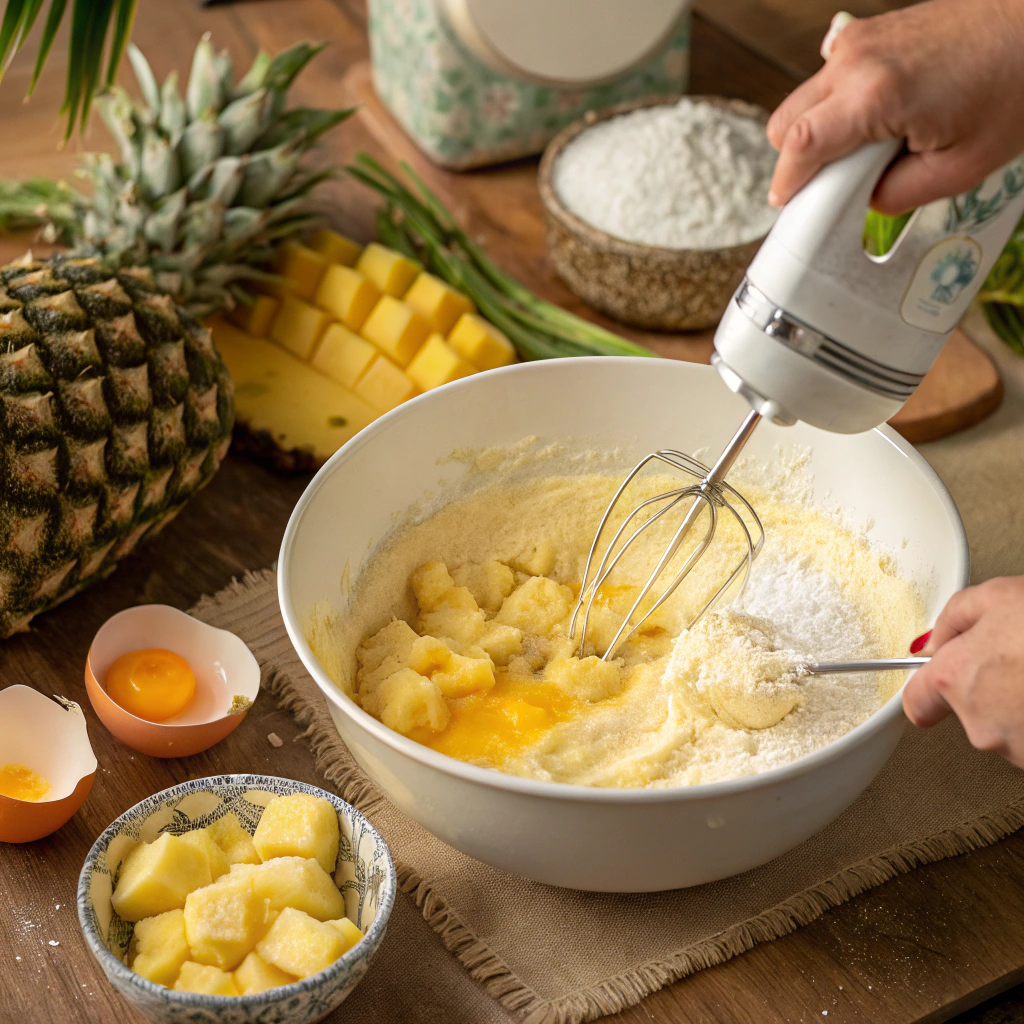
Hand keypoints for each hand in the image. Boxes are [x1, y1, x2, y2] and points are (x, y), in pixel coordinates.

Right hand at [766, 0, 1023, 212]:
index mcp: (873, 96)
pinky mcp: (870, 31)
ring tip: (869, 147)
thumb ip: (897, 194)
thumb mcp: (961, 168)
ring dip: (820, 131)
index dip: (787, 184)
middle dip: (800, 160)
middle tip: (837, 182)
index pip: (799, 147)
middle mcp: (856, 60)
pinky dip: (838, 106)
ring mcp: (860, 39)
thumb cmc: (1015, 82)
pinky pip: (829, 79)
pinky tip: (879, 116)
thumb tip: (864, 197)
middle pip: (786, 122)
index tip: (789, 207)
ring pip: (804, 100)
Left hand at [903, 577, 1023, 767]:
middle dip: (995, 688)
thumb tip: (934, 641)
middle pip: (974, 711)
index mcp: (956, 679)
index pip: (918, 701)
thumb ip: (955, 617)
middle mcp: (980, 723)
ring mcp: (1019, 750)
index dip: (930, 690)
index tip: (936, 688)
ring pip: (1012, 730)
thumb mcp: (1001, 595)